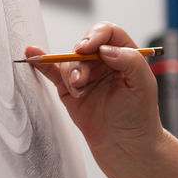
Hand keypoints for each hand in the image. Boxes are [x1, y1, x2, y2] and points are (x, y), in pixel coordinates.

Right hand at [27, 21, 162, 165]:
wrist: (125, 145)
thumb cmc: (139, 116)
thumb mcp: (143, 86)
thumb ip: (130, 61)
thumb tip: (105, 49)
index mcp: (125, 56)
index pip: (109, 33)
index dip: (97, 35)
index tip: (89, 47)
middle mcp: (104, 62)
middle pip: (85, 46)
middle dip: (81, 60)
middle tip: (82, 78)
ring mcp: (86, 75)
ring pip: (70, 61)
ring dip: (72, 74)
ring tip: (79, 91)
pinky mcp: (69, 89)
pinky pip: (53, 71)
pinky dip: (42, 63)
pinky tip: (33, 55)